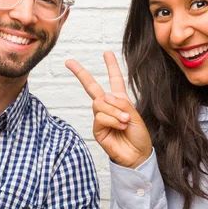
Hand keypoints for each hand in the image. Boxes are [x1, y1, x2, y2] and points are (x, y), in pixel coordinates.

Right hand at [65, 51, 151, 168]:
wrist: (137, 156)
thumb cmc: (139, 136)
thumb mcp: (135, 116)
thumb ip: (121, 104)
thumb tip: (104, 97)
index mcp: (120, 100)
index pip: (115, 80)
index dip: (111, 66)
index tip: (106, 53)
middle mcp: (108, 107)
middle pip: (92, 87)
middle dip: (80, 73)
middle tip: (69, 61)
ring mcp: (101, 117)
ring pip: (100, 103)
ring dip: (115, 112)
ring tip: (125, 122)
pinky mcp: (97, 129)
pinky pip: (100, 116)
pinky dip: (112, 120)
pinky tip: (119, 127)